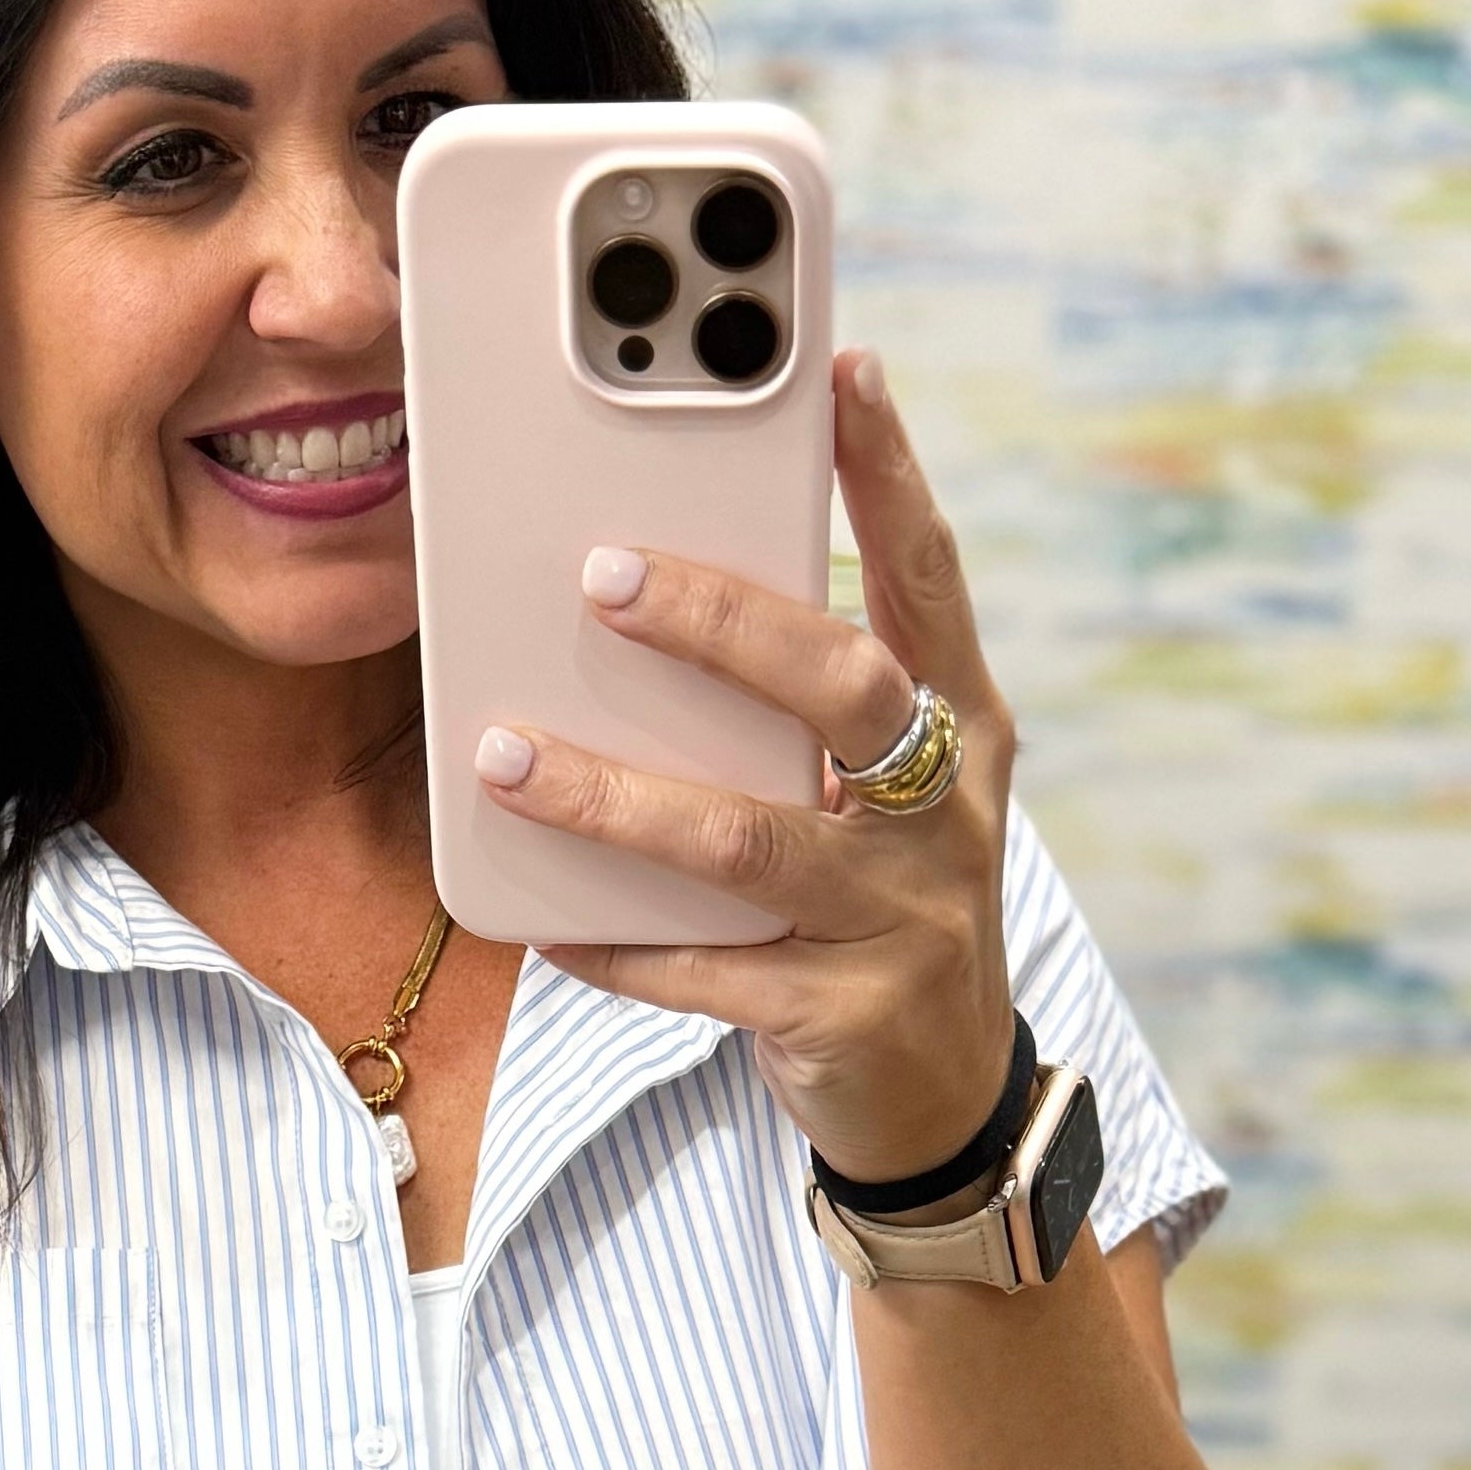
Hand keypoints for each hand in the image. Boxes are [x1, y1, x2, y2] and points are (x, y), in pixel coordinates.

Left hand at [471, 348, 1020, 1190]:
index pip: (927, 579)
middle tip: (604, 575)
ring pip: (745, 838)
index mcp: (963, 731)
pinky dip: (613, 943)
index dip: (890, 474)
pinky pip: (703, 970)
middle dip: (721, 625)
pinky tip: (540, 918)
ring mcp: (903, 920)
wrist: (943, 1100)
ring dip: (613, 795)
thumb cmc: (880, 909)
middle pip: (842, 688)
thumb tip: (650, 593)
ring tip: (506, 757)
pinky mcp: (842, 1016)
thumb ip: (804, 710)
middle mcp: (946, 814)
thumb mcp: (877, 798)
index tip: (839, 369)